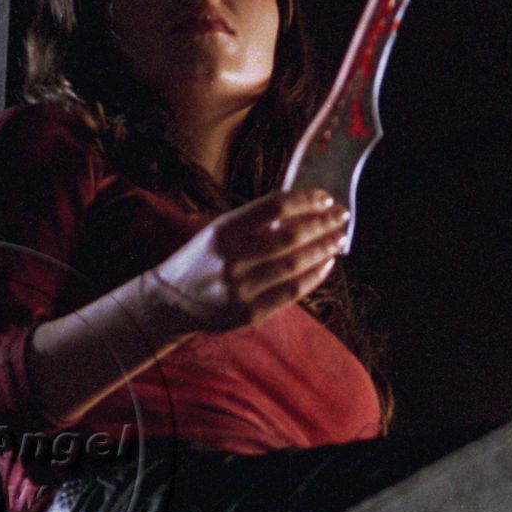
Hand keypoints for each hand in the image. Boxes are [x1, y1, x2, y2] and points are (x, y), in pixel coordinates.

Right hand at [144, 188, 348, 335]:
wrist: (170, 302)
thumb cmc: (202, 260)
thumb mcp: (220, 232)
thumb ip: (256, 224)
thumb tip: (306, 212)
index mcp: (223, 230)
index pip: (275, 207)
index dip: (306, 200)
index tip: (326, 198)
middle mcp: (232, 259)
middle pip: (291, 236)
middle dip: (323, 224)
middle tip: (342, 216)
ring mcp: (241, 289)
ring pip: (296, 264)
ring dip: (324, 248)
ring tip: (338, 239)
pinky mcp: (250, 313)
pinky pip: (293, 292)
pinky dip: (314, 276)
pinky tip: (326, 264)